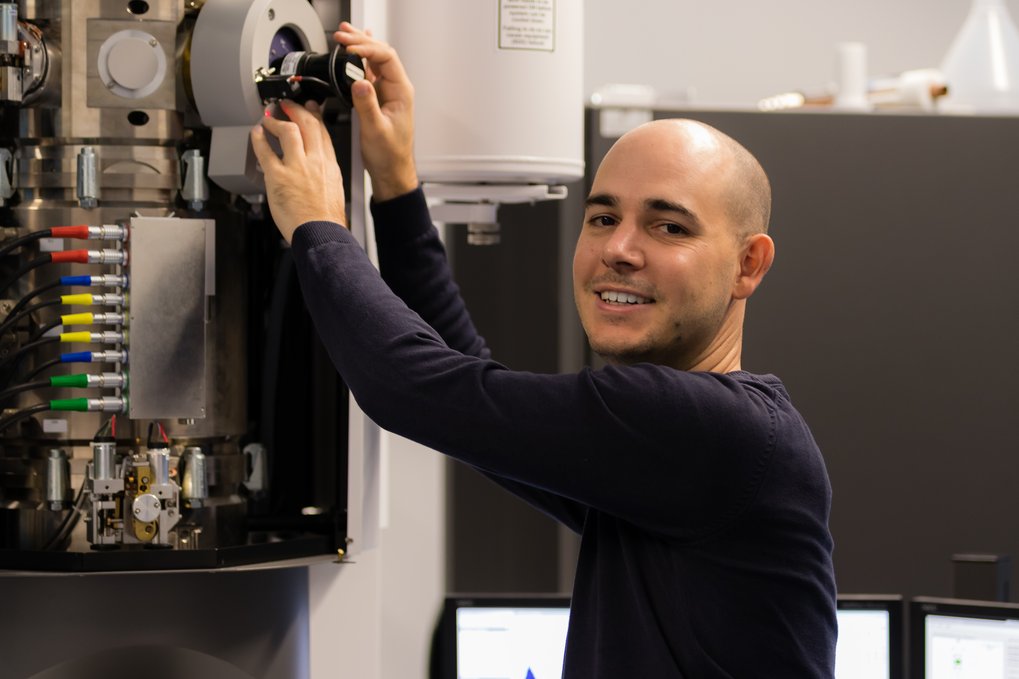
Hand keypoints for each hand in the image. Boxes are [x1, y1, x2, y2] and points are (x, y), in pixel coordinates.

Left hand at [250, 100, 346, 242]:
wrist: (320, 234)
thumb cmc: (326, 220)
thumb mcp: (333, 190)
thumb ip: (324, 174)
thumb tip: (316, 169)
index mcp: (330, 165)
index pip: (322, 132)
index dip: (314, 116)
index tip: (309, 109)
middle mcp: (315, 161)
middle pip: (307, 124)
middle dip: (296, 110)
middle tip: (286, 105)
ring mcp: (296, 167)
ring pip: (288, 130)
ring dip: (275, 120)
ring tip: (268, 119)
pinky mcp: (278, 176)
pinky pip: (265, 150)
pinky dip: (259, 138)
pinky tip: (257, 134)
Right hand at [334, 23, 417, 200]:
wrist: (391, 171)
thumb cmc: (389, 155)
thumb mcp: (375, 130)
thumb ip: (367, 105)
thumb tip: (360, 82)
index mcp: (401, 92)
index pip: (386, 58)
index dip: (367, 48)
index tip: (349, 47)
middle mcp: (395, 89)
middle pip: (380, 54)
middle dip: (361, 41)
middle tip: (342, 35)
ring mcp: (386, 93)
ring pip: (373, 62)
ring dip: (359, 47)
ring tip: (344, 35)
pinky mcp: (376, 99)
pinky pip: (368, 73)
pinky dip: (358, 61)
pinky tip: (353, 52)